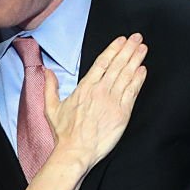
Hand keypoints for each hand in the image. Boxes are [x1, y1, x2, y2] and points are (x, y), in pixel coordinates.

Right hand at [44, 34, 146, 171]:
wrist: (76, 151)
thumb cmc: (64, 133)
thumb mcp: (51, 107)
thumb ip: (50, 87)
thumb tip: (46, 71)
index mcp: (85, 87)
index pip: (102, 62)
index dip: (113, 49)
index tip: (121, 40)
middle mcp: (100, 91)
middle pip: (117, 65)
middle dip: (128, 49)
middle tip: (137, 38)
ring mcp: (113, 101)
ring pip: (126, 75)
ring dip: (135, 60)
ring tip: (142, 48)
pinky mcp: (122, 113)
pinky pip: (132, 92)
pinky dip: (138, 80)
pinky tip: (143, 70)